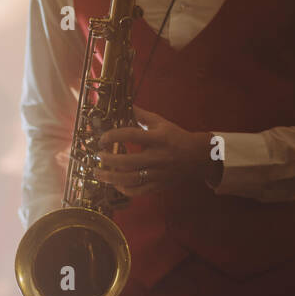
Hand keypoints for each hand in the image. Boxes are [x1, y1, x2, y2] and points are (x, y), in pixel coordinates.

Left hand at [95, 106, 222, 196]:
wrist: (197, 157)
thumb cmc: (175, 137)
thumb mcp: (160, 123)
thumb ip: (140, 115)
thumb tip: (123, 104)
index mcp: (158, 139)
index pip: (131, 135)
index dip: (113, 136)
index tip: (102, 138)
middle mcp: (157, 157)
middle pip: (127, 161)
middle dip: (108, 160)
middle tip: (98, 156)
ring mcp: (157, 174)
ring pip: (129, 179)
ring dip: (109, 177)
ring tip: (97, 172)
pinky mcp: (158, 186)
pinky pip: (137, 191)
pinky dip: (123, 189)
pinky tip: (115, 183)